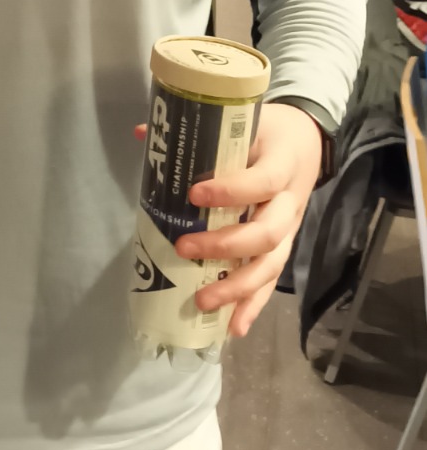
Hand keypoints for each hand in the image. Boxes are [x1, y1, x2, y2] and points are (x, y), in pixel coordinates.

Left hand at [134, 101, 321, 337]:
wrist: (307, 140)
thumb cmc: (268, 132)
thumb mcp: (244, 121)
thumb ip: (197, 129)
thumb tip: (142, 132)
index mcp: (281, 165)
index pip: (262, 181)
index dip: (231, 190)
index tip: (194, 194)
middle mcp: (289, 203)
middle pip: (266, 234)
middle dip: (224, 246)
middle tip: (183, 247)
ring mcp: (289, 230)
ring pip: (270, 265)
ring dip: (237, 287)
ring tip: (203, 300)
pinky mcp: (284, 247)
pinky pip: (271, 281)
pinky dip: (253, 306)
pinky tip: (233, 328)